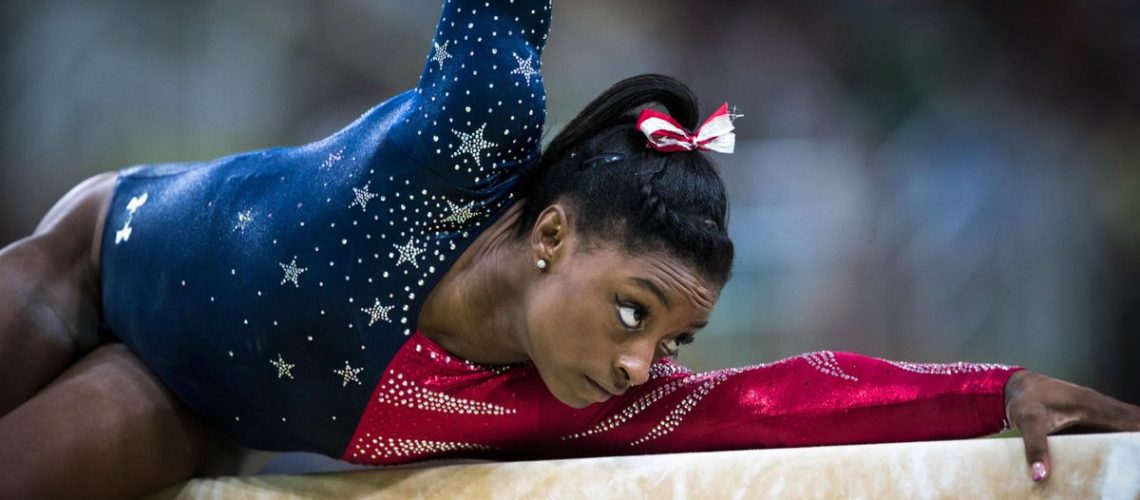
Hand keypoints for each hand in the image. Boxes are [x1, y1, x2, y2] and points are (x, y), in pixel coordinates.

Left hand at [1003, 370, 1139, 481]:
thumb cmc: (1025, 399)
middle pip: (1132, 419)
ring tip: (1131, 455)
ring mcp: (1096, 409)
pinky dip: (1121, 434)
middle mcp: (1099, 405)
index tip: (1139, 448)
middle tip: (1135, 456)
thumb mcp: (1028, 423)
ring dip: (1131, 435)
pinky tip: (1122, 449)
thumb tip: (1040, 474)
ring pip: (1125, 421)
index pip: (1129, 418)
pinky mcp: (1091, 416)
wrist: (1017, 387)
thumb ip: (1036, 448)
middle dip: (1136, 435)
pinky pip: (1113, 425)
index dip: (1139, 429)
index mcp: (1091, 404)